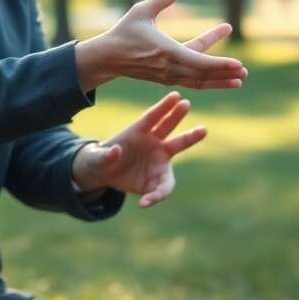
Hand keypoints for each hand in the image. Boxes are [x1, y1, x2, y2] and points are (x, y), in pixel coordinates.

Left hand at [72, 92, 205, 207]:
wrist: (107, 175)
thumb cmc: (101, 160)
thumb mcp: (96, 158)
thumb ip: (105, 155)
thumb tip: (116, 150)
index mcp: (137, 131)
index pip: (152, 117)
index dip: (163, 106)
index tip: (175, 96)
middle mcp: (153, 142)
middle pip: (168, 126)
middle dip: (177, 114)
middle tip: (187, 103)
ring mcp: (159, 158)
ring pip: (177, 147)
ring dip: (190, 137)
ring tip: (203, 129)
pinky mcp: (158, 178)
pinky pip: (162, 187)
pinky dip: (156, 195)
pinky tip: (143, 203)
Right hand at [74, 0, 246, 92]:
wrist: (107, 58)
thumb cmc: (125, 32)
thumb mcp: (142, 11)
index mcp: (166, 51)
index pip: (199, 61)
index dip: (220, 64)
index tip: (238, 63)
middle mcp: (169, 67)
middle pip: (203, 75)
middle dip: (224, 74)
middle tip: (244, 72)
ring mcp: (168, 76)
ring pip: (198, 82)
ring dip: (219, 81)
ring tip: (239, 81)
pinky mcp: (166, 79)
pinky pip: (191, 82)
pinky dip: (207, 82)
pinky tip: (220, 80)